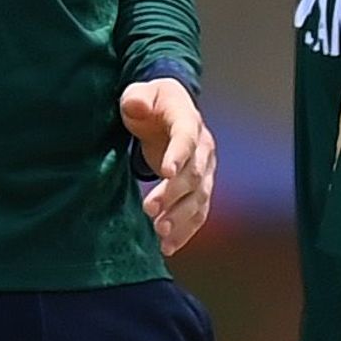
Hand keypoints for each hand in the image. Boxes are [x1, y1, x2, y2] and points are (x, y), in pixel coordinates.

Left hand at [121, 79, 215, 254]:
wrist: (169, 110)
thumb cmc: (150, 102)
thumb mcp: (138, 93)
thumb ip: (136, 99)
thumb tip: (136, 106)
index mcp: (188, 120)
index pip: (186, 138)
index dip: (178, 155)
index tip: (165, 173)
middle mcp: (203, 147)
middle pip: (193, 174)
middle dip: (173, 194)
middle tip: (149, 210)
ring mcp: (205, 169)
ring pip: (198, 197)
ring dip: (181, 217)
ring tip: (160, 234)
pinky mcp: (199, 188)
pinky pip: (198, 212)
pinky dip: (186, 230)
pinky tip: (168, 247)